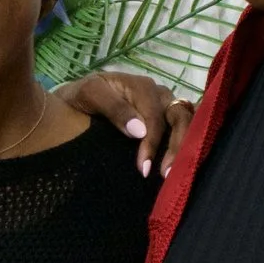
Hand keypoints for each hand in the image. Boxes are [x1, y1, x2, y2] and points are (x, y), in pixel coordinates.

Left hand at [58, 69, 195, 177]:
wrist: (76, 102)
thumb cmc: (82, 97)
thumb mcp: (89, 94)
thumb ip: (114, 108)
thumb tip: (140, 132)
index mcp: (143, 87)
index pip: (155, 117)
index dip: (152, 143)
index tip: (144, 169)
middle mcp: (160, 96)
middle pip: (180, 118)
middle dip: (177, 147)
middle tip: (166, 175)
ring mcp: (167, 107)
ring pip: (187, 124)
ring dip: (184, 148)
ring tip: (171, 175)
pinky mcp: (168, 120)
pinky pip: (186, 130)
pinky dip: (187, 145)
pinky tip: (181, 166)